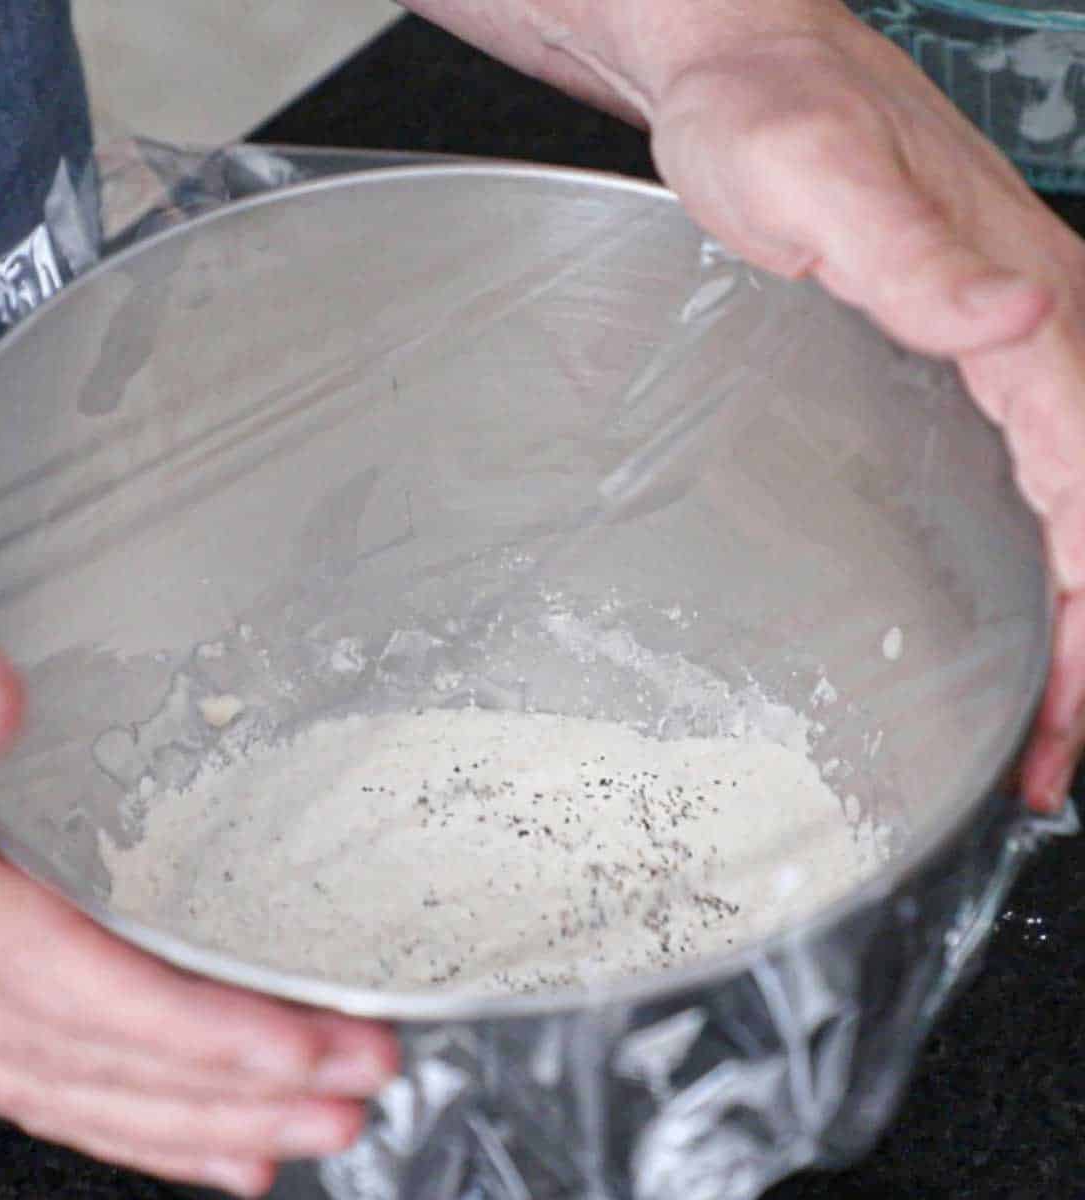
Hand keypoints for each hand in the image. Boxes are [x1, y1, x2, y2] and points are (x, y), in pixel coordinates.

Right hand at [0, 542, 397, 1196]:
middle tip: (356, 1084)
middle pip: (97, 1055)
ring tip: (305, 1125)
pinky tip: (195, 1130)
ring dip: (196, 1116)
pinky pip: (32, 1070)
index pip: (75, 988)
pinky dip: (120, 1111)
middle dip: (236, 1085)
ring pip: (72, 1084)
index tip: (302, 1044)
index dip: (195, 1030)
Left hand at [648, 9, 1084, 812]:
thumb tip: (1009, 324)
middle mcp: (1030, 323)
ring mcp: (997, 336)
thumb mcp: (817, 177)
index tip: (1067, 709)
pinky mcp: (953, 344)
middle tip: (1046, 759)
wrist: (740, 70)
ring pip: (1066, 502)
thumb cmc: (765, 114)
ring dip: (1065, 620)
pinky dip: (1029, 560)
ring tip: (1039, 723)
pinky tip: (1006, 611)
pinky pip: (1023, 472)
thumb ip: (912, 257)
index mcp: (1020, 304)